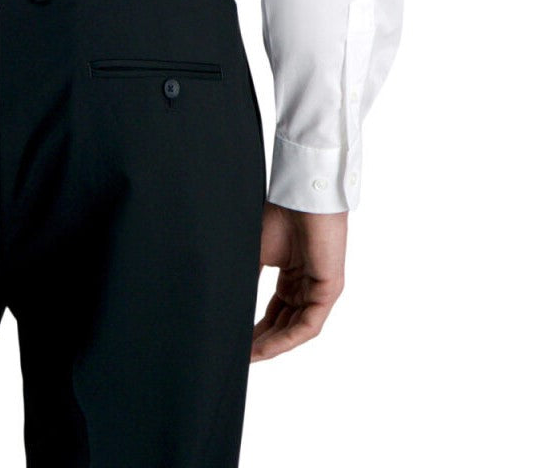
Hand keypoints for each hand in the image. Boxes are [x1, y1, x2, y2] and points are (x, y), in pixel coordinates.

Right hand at [251, 201, 346, 360]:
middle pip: (284, 324)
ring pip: (295, 329)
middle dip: (261, 341)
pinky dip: (285, 340)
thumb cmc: (279, 215)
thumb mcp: (255, 253)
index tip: (235, 341)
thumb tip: (224, 304)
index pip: (275, 311)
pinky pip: (307, 325)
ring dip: (271, 345)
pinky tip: (264, 348)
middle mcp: (306, 285)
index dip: (255, 328)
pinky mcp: (329, 291)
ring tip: (248, 357)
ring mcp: (319, 289)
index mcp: (292, 275)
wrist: (300, 195)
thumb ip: (247, 280)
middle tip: (238, 355)